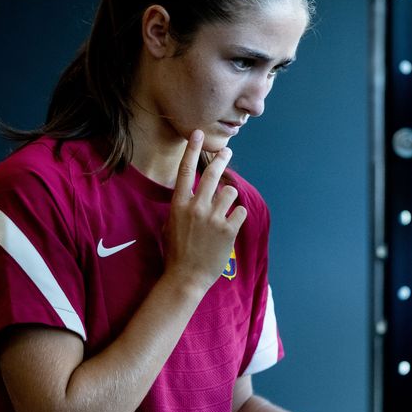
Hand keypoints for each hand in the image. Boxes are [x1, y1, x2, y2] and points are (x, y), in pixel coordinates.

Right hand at [163, 129, 247, 293]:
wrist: (186, 277)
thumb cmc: (176, 252)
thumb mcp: (171, 224)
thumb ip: (182, 206)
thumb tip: (191, 193)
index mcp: (179, 204)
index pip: (186, 170)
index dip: (192, 150)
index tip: (198, 134)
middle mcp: (196, 207)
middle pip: (212, 174)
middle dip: (221, 159)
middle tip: (227, 151)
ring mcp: (213, 218)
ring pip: (230, 192)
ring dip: (229, 198)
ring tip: (223, 211)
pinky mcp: (228, 230)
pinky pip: (240, 211)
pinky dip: (237, 216)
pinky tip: (230, 226)